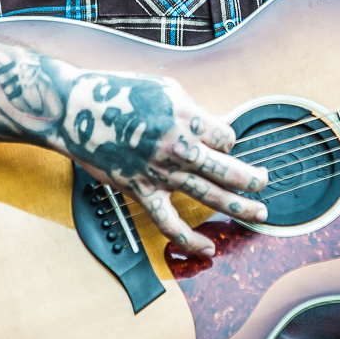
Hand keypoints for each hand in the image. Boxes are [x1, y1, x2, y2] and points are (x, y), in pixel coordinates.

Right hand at [48, 65, 268, 258]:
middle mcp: (178, 146)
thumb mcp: (163, 90)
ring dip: (239, 207)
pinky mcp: (142, 191)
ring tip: (259, 214)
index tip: (221, 142)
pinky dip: (191, 240)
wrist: (75, 109)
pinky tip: (209, 248)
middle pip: (229, 168)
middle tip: (264, 183)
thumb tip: (215, 126)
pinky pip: (171, 223)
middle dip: (253, 179)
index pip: (226, 136)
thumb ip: (192, 111)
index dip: (227, 140)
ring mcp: (161, 172)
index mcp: (186, 116)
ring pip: (210, 196)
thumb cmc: (116, 94)